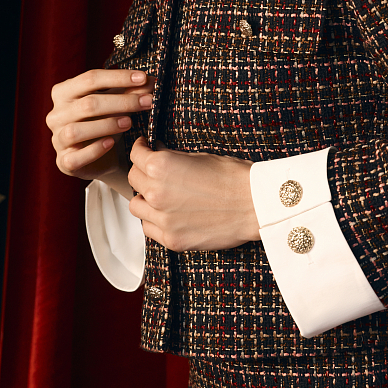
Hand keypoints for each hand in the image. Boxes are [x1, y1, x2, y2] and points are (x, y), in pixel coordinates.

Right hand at [47, 69, 154, 195]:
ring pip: (77, 130)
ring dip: (106, 124)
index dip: (118, 77)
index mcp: (64, 92)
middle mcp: (56, 114)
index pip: (90, 78)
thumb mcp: (117, 103)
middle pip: (88, 104)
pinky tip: (111, 143)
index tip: (144, 78)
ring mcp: (57, 139)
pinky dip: (94, 150)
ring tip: (130, 122)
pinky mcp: (64, 161)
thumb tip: (150, 81)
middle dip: (122, 102)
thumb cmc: (105, 121)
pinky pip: (76, 157)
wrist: (100, 157)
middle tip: (147, 101)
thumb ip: (130, 91)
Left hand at [128, 137, 259, 251]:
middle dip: (142, 171)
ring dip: (145, 198)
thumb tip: (158, 154)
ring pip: (136, 206)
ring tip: (160, 194)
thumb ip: (172, 158)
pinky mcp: (171, 239)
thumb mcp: (199, 157)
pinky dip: (154, 220)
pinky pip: (149, 228)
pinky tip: (167, 214)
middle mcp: (156, 193)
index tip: (144, 147)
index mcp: (160, 167)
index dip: (140, 148)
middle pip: (133, 179)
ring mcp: (162, 219)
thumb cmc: (233, 177)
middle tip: (154, 170)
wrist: (254, 205)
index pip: (136, 155)